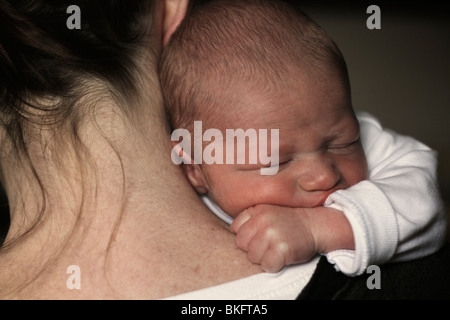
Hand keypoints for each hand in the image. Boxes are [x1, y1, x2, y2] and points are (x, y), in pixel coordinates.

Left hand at [230, 205, 354, 272]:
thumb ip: (251, 218)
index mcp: (257, 209)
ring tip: (278, 248)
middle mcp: (262, 220)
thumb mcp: (269, 210)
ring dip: (264, 257)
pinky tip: (284, 256)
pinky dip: (275, 265)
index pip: (236, 229)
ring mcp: (271, 233)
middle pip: (241, 244)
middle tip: (271, 243)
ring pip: (252, 256)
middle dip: (253, 247)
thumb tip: (234, 232)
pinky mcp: (281, 248)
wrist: (318, 224)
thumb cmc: (292, 221)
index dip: (247, 236)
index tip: (260, 235)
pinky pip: (267, 265)